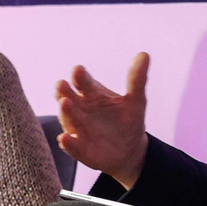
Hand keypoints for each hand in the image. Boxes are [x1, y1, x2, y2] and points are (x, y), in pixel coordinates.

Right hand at [56, 55, 149, 187]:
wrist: (130, 151)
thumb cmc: (128, 121)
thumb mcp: (136, 100)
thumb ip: (137, 79)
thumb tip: (144, 54)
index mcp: (93, 93)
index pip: (83, 81)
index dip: (80, 75)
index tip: (79, 70)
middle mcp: (80, 109)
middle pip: (68, 96)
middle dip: (64, 91)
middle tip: (62, 84)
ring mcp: (77, 128)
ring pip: (68, 118)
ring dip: (65, 111)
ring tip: (65, 103)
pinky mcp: (78, 148)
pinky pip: (70, 145)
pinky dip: (67, 142)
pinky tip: (65, 138)